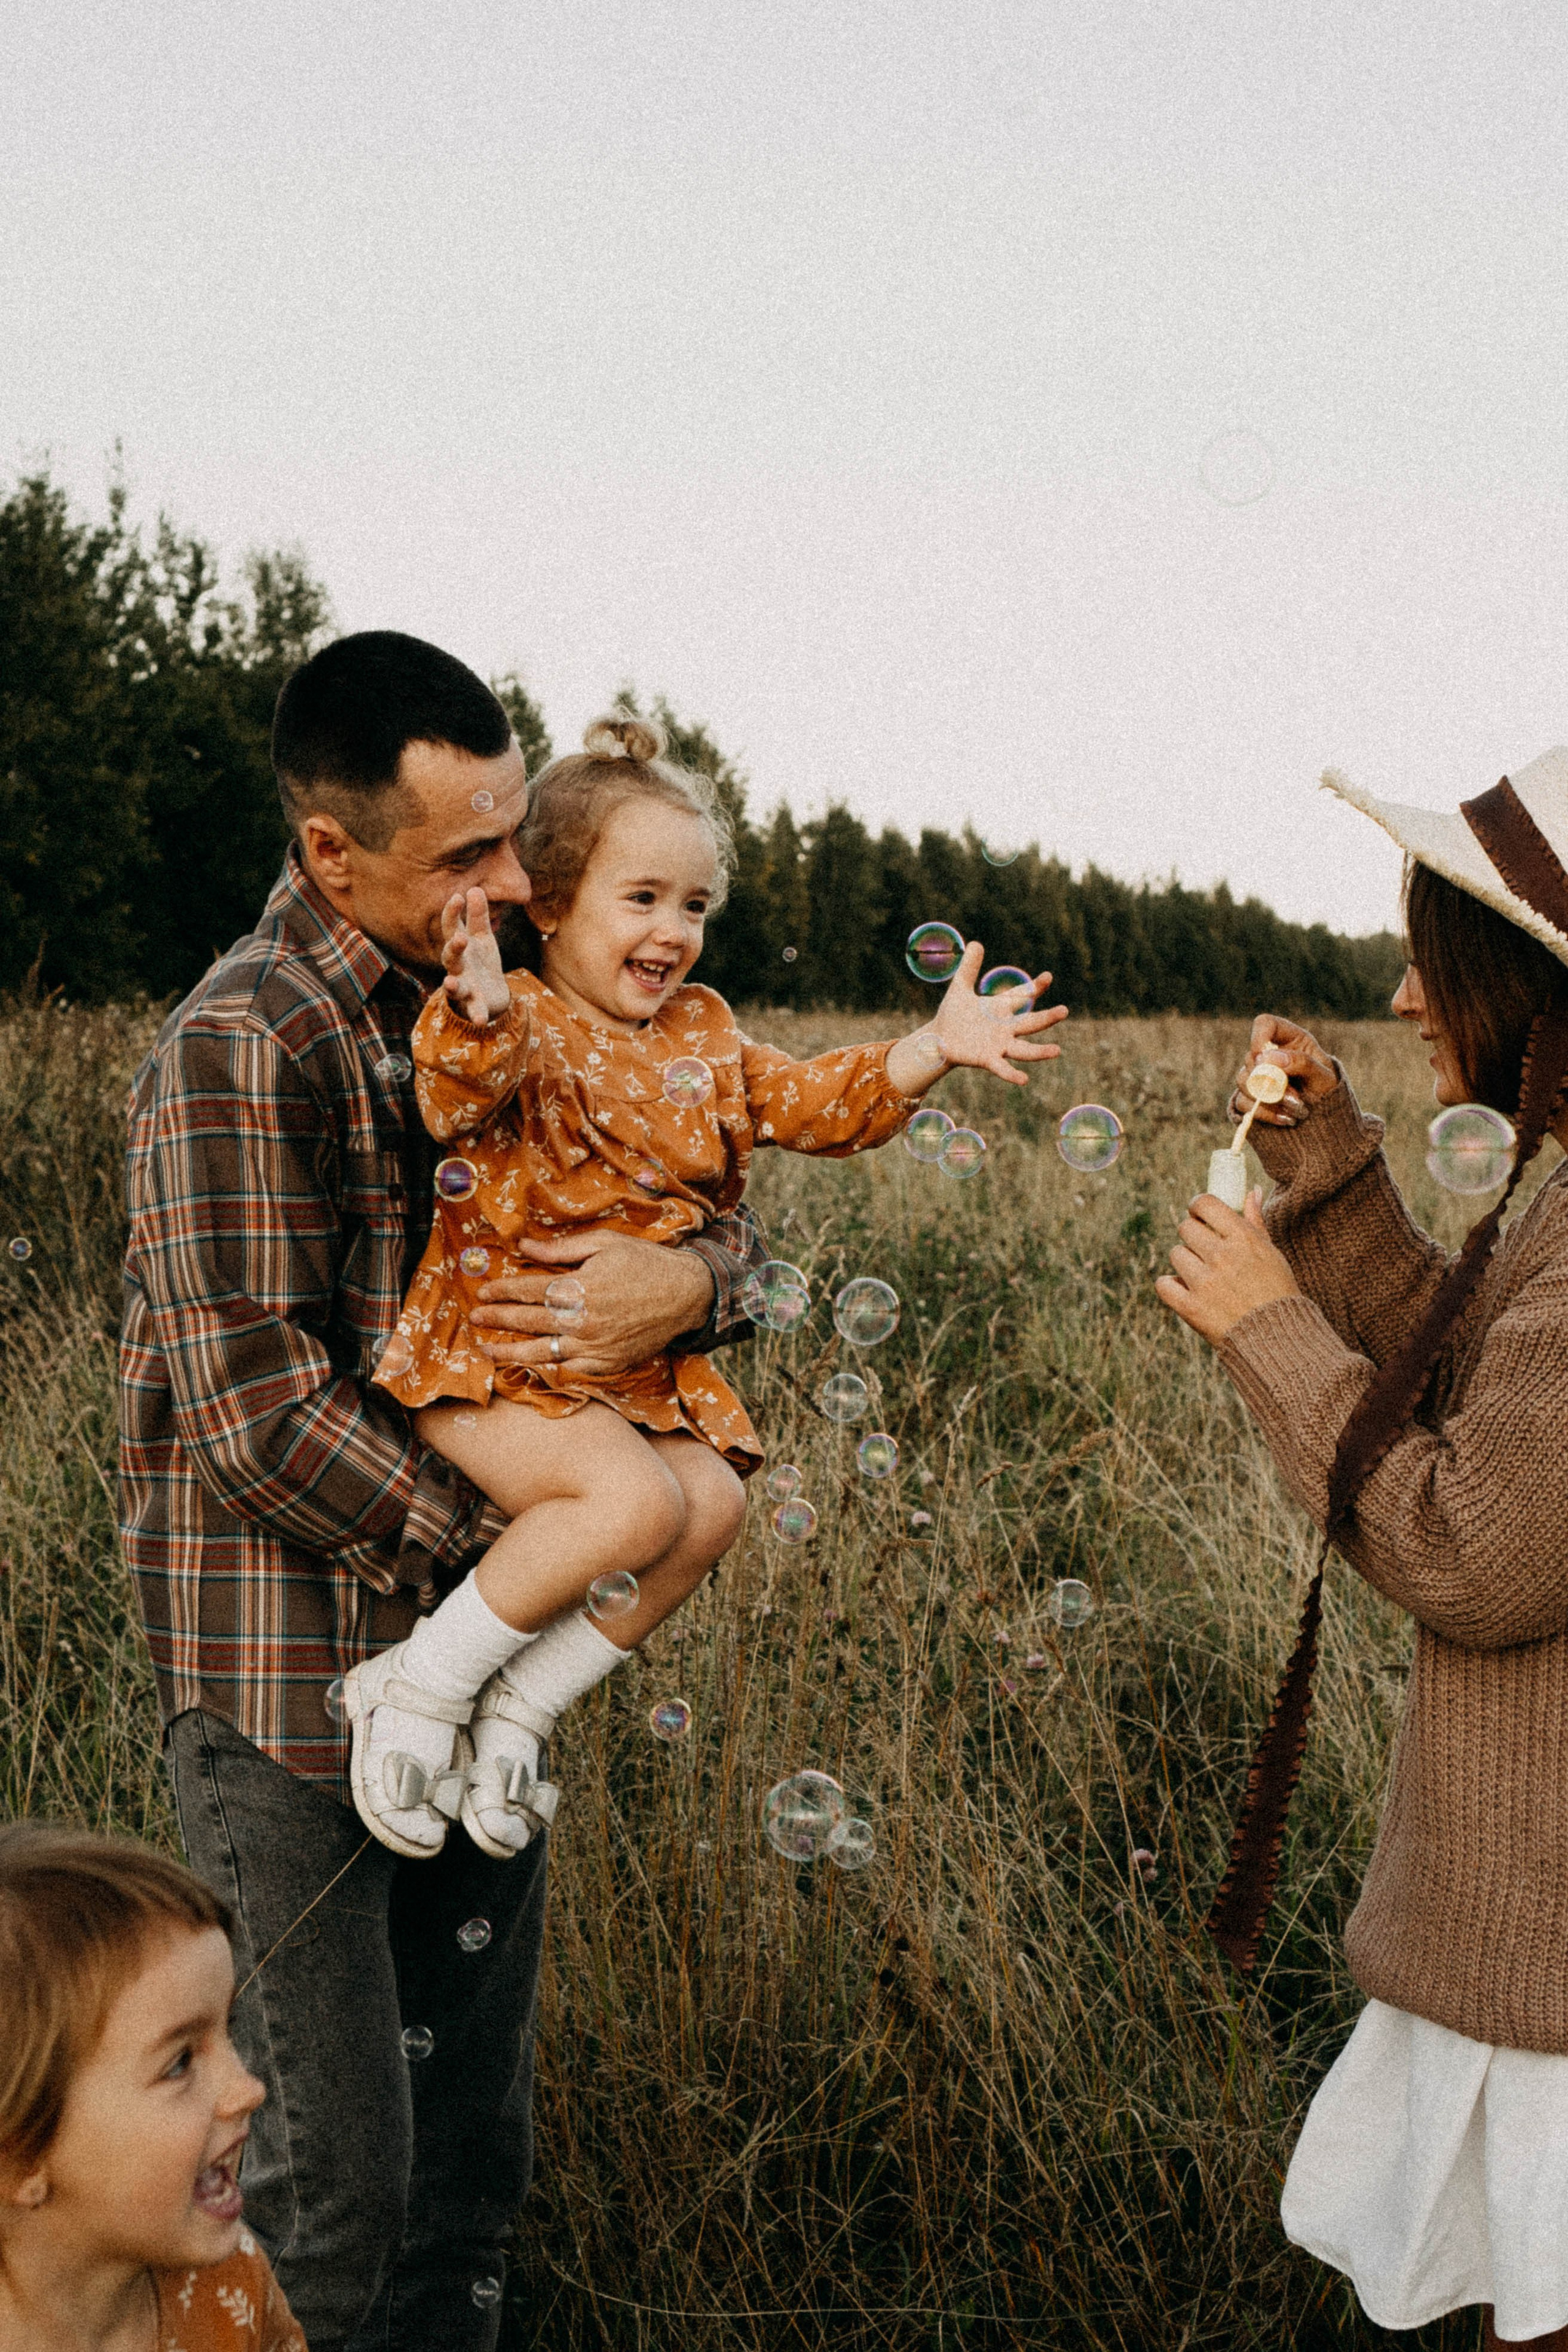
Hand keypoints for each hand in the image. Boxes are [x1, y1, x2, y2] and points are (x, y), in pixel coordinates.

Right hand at [440, 888, 510, 1023]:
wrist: (493, 995)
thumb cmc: (482, 962)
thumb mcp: (482, 938)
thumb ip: (478, 916)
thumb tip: (475, 888)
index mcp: (460, 947)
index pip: (451, 928)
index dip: (452, 913)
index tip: (458, 897)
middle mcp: (458, 967)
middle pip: (449, 957)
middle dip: (453, 948)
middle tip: (460, 938)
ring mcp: (465, 987)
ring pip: (454, 986)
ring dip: (452, 984)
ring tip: (449, 983)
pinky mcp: (476, 1006)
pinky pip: (474, 1011)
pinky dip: (477, 1015)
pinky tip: (481, 1021)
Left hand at [469, 1230, 715, 1377]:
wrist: (688, 1295)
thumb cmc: (646, 1263)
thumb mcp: (605, 1244)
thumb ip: (561, 1248)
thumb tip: (523, 1247)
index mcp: (581, 1287)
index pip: (529, 1290)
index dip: (503, 1292)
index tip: (484, 1293)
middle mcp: (584, 1320)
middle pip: (529, 1322)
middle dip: (498, 1321)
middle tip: (475, 1319)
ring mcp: (596, 1347)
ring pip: (543, 1353)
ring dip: (510, 1352)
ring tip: (487, 1352)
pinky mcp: (609, 1364)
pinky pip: (571, 1370)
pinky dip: (548, 1367)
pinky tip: (532, 1364)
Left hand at [889, 942, 1068, 1092]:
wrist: (938, 1040)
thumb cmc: (953, 1015)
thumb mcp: (960, 988)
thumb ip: (969, 968)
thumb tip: (976, 943)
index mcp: (1000, 1008)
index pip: (1022, 996)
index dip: (1034, 987)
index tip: (1047, 977)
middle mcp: (1005, 1028)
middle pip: (1031, 1023)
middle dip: (1047, 1018)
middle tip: (1064, 1011)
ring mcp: (999, 1045)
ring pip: (1024, 1049)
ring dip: (1040, 1052)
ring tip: (1057, 1051)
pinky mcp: (987, 1059)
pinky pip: (1002, 1068)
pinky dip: (1012, 1074)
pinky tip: (1024, 1080)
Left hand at [1155, 1190, 1299, 1344]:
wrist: (1277, 1339)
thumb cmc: (1277, 1293)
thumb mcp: (1272, 1254)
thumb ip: (1256, 1222)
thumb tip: (1252, 1191)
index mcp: (1243, 1238)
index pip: (1204, 1204)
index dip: (1197, 1207)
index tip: (1200, 1216)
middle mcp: (1222, 1256)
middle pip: (1186, 1228)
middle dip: (1193, 1236)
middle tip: (1205, 1251)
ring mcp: (1205, 1283)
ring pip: (1175, 1254)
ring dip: (1185, 1262)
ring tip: (1203, 1276)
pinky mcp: (1191, 1308)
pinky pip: (1163, 1284)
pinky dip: (1171, 1286)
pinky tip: (1185, 1290)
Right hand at [1231, 1013, 1338, 1129]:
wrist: (1325, 1117)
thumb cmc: (1327, 1091)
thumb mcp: (1323, 1076)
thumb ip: (1301, 1062)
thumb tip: (1267, 1058)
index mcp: (1290, 1040)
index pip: (1265, 1024)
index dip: (1259, 1037)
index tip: (1264, 1058)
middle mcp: (1270, 1055)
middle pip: (1251, 1058)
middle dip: (1272, 1081)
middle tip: (1296, 1099)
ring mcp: (1257, 1076)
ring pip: (1244, 1081)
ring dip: (1269, 1099)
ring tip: (1296, 1111)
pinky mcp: (1250, 1097)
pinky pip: (1243, 1103)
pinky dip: (1263, 1113)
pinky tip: (1285, 1119)